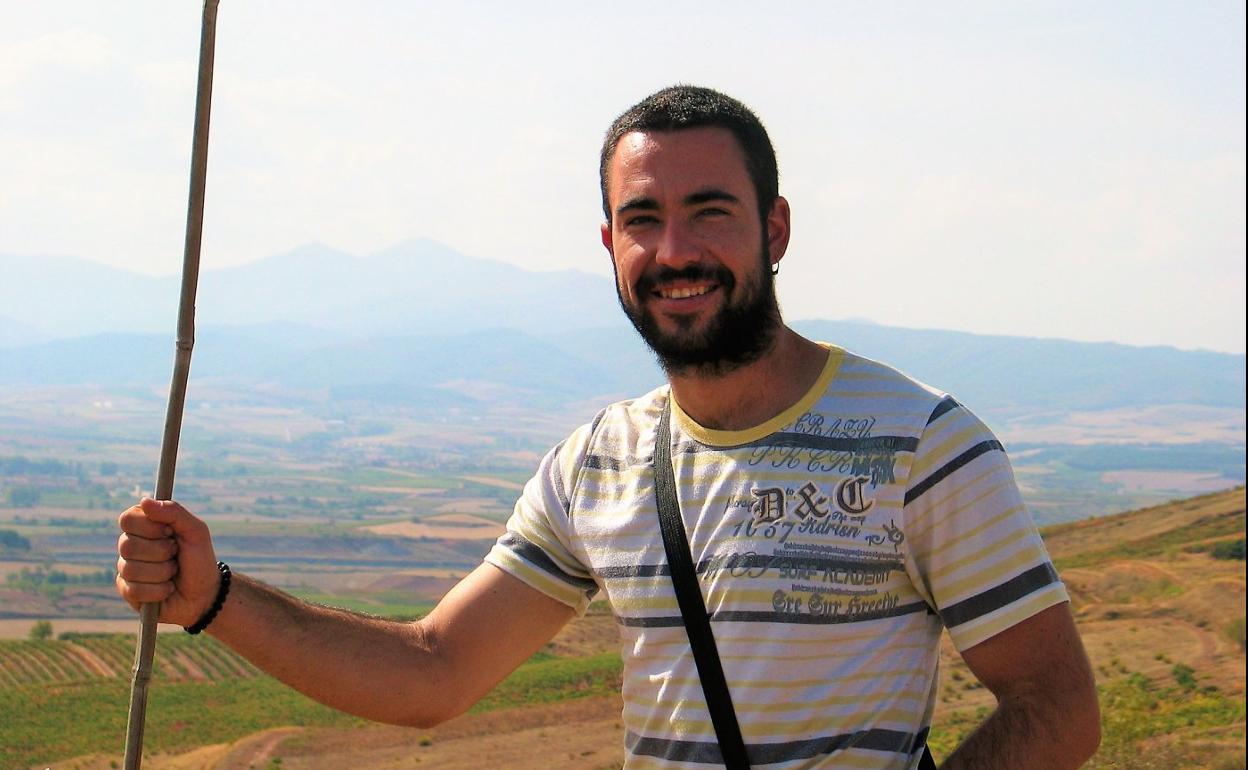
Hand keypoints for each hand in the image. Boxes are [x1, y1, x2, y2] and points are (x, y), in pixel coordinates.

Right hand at [115, 498, 220, 626]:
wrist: (205, 594)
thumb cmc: (199, 559)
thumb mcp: (196, 531)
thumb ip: (174, 512)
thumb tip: (144, 500)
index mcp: (144, 526)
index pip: (127, 519)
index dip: (149, 527)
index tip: (170, 532)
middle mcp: (130, 545)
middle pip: (127, 545)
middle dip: (161, 552)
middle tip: (176, 554)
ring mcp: (126, 568)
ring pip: (131, 569)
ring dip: (163, 572)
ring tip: (174, 572)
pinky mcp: (127, 591)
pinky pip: (134, 590)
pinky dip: (158, 590)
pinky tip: (167, 589)